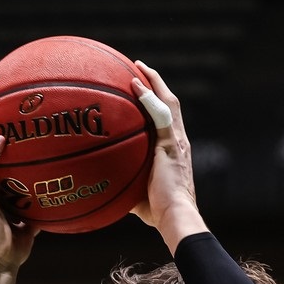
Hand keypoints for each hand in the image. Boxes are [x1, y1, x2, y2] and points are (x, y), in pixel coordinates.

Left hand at [130, 62, 207, 249]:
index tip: (141, 90)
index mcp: (174, 150)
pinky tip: (135, 84)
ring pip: (168, 103)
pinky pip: (159, 113)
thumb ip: (126, 185)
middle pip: (170, 104)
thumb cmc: (159, 213)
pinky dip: (148, 97)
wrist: (176, 216)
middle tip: (138, 69)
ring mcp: (177, 141)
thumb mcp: (139, 195)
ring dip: (153, 82)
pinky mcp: (171, 144)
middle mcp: (179, 141)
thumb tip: (104, 187)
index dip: (156, 102)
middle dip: (156, 84)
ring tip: (137, 67)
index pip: (167, 119)